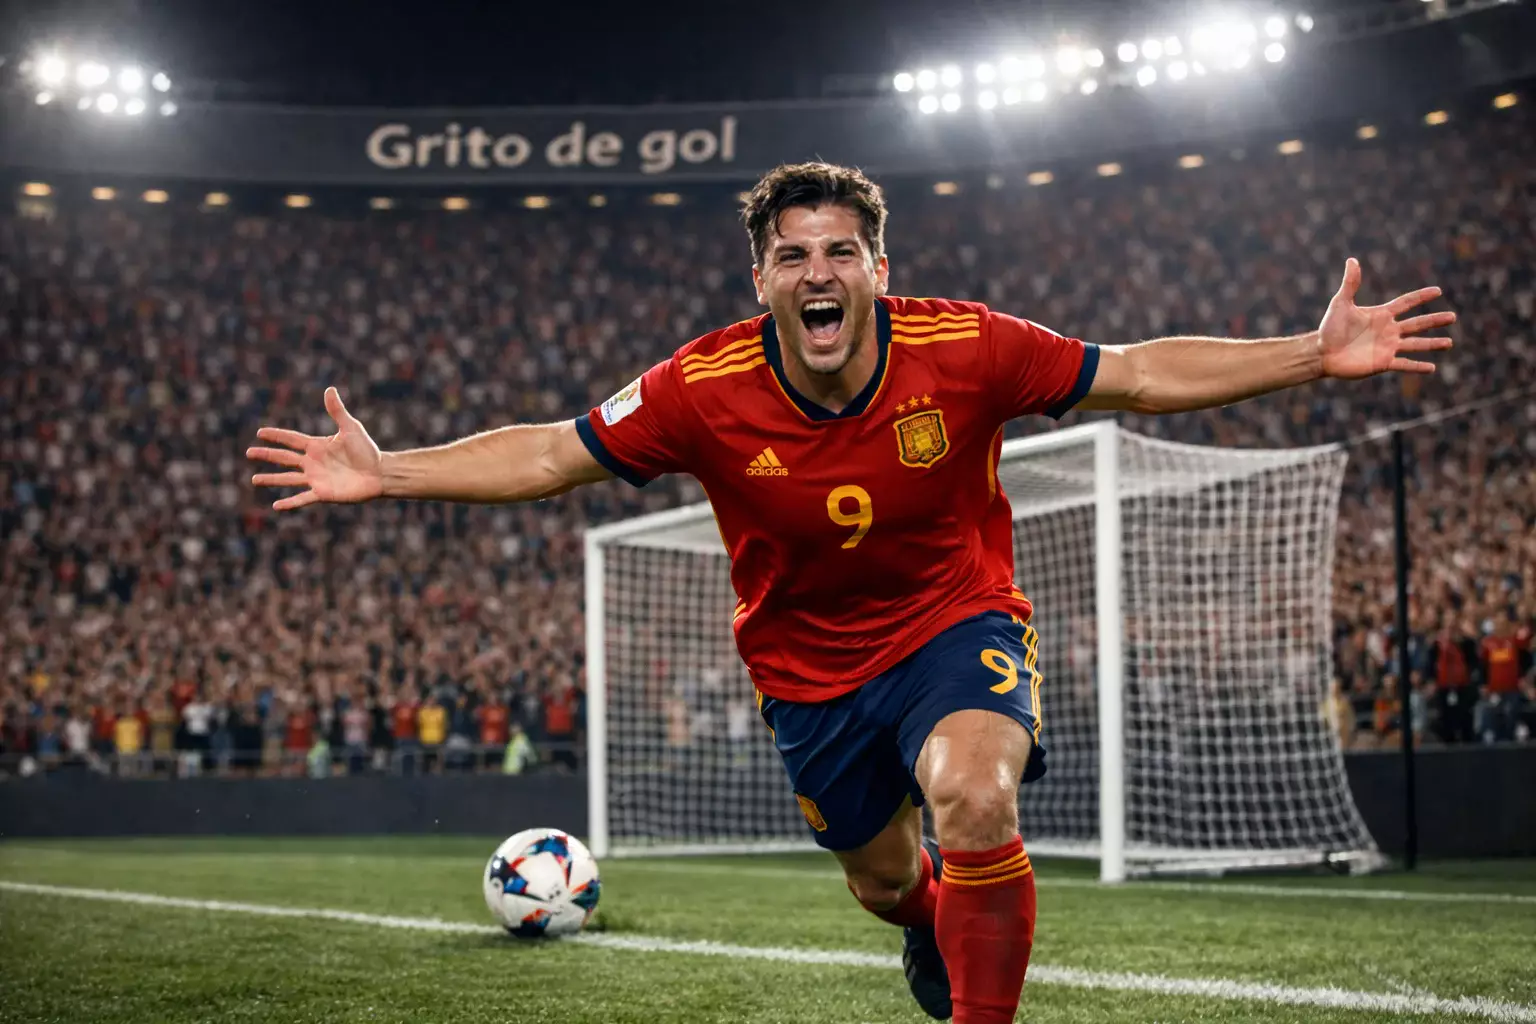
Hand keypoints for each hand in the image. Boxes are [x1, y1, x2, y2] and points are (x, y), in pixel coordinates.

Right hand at [247, 387, 383, 510]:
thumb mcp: (351, 428)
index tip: (260, 433)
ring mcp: (316, 478)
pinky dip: (289, 502)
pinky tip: (276, 506)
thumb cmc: (367, 450)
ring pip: (288, 479)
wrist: (380, 473)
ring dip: (271, 479)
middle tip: (249, 452)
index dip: (276, 436)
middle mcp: (313, 462)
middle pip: (284, 458)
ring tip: (254, 479)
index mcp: (317, 446)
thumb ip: (337, 411)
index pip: (291, 439)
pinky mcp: (322, 493)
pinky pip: (302, 498)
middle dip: (267, 455)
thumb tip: (329, 389)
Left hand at [1318, 258, 1455, 379]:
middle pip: (1417, 324)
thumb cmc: (1329, 328)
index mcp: (1381, 315)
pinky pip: (1404, 364)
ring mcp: (1387, 347)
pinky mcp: (1382, 363)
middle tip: (1453, 316)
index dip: (1421, 297)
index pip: (1406, 303)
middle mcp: (1388, 330)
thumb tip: (1352, 260)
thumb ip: (1350, 284)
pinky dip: (1417, 366)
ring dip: (1432, 344)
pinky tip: (1432, 367)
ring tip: (1449, 343)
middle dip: (1434, 320)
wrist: (1321, 352)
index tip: (1438, 291)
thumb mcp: (1341, 303)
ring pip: (1415, 344)